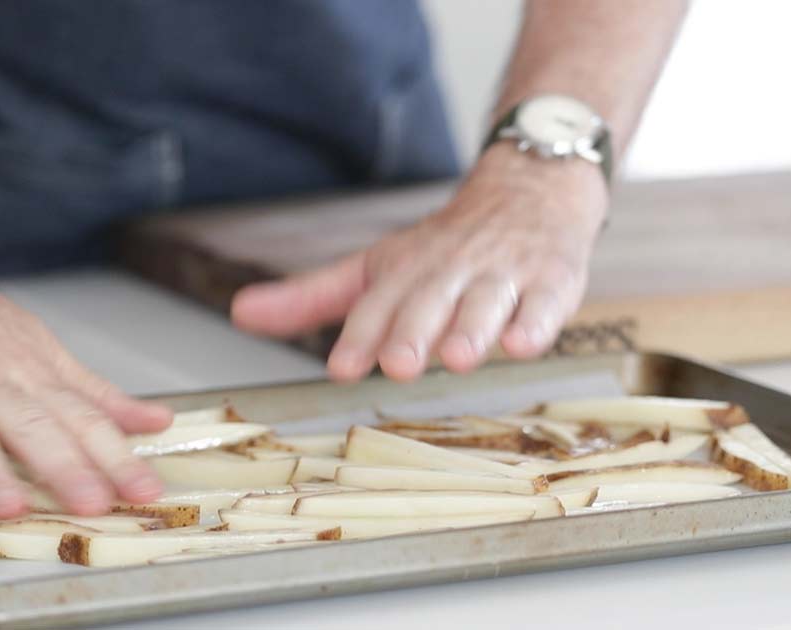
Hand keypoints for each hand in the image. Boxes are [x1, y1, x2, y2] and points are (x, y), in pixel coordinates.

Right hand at [0, 263, 171, 517]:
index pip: (83, 418)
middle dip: (64, 465)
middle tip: (92, 502)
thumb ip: (96, 396)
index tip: (144, 488)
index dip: (116, 455)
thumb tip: (155, 422)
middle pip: (31, 425)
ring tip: (8, 506)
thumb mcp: (42, 351)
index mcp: (32, 371)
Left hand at [232, 144, 607, 381]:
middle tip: (399, 365)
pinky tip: (523, 343)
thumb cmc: (443, 247)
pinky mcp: (551, 280)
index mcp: (404, 271)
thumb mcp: (373, 267)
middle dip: (414, 332)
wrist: (529, 190)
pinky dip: (536, 323)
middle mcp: (450, 271)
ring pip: (486, 302)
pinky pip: (544, 302)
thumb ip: (310, 297)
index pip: (377, 305)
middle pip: (430, 302)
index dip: (360, 336)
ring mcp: (502, 275)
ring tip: (459, 356)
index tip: (343, 367)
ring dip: (472, 328)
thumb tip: (239, 313)